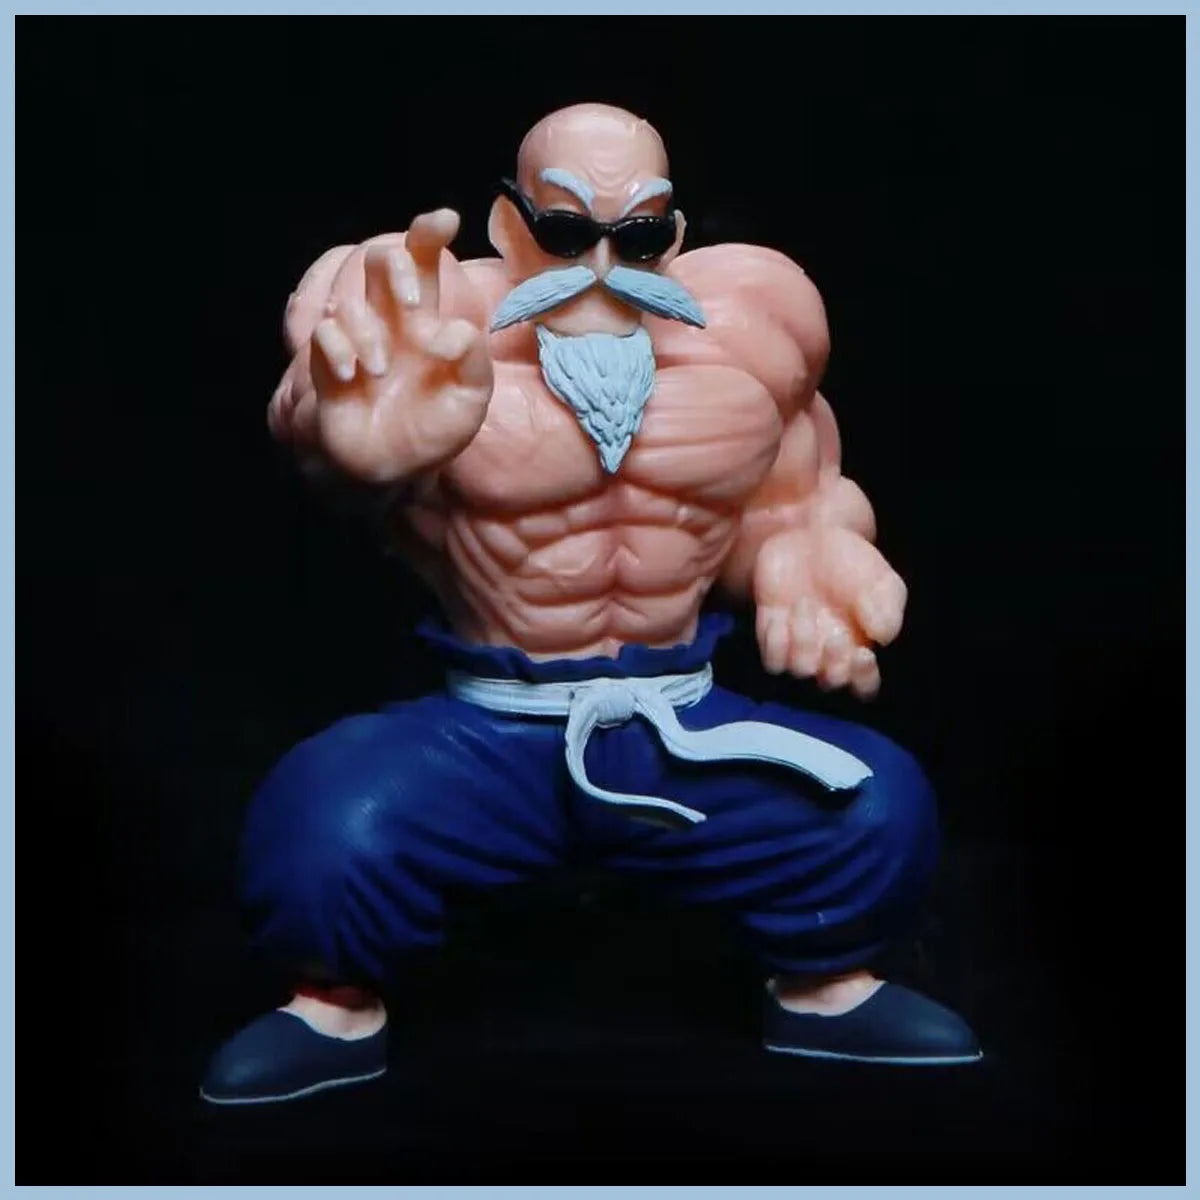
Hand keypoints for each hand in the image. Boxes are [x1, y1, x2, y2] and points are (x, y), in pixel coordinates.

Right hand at [309, 210, 492, 481]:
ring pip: (350, 301)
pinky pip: (325, 333)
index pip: (425, 263)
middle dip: (396, 270)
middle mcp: (389, 322)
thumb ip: (474, 363)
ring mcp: (357, 340)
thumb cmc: (434, 431)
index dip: (429, 234)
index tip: (445, 220)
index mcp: (426, 322)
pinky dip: (338, 350)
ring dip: (368, 332)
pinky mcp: (329, 363)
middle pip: (380, 261)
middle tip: (414, 305)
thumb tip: (452, 333)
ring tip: (382, 370)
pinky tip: (353, 378)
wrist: (393, 471)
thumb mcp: (470, 401)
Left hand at [753, 525, 907, 698]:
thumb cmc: (852, 562)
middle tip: (836, 635)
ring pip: (798, 670)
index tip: (863, 653)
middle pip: (830, 683)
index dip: (863, 679)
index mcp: (859, 646)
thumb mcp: (881, 580)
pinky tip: (782, 616)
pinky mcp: (771, 631)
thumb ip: (887, 608)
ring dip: (803, 643)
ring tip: (804, 605)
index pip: (864, 686)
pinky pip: (770, 658)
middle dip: (834, 665)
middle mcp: (827, 653)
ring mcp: (798, 644)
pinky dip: (775, 644)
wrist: (812, 535)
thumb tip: (883, 637)